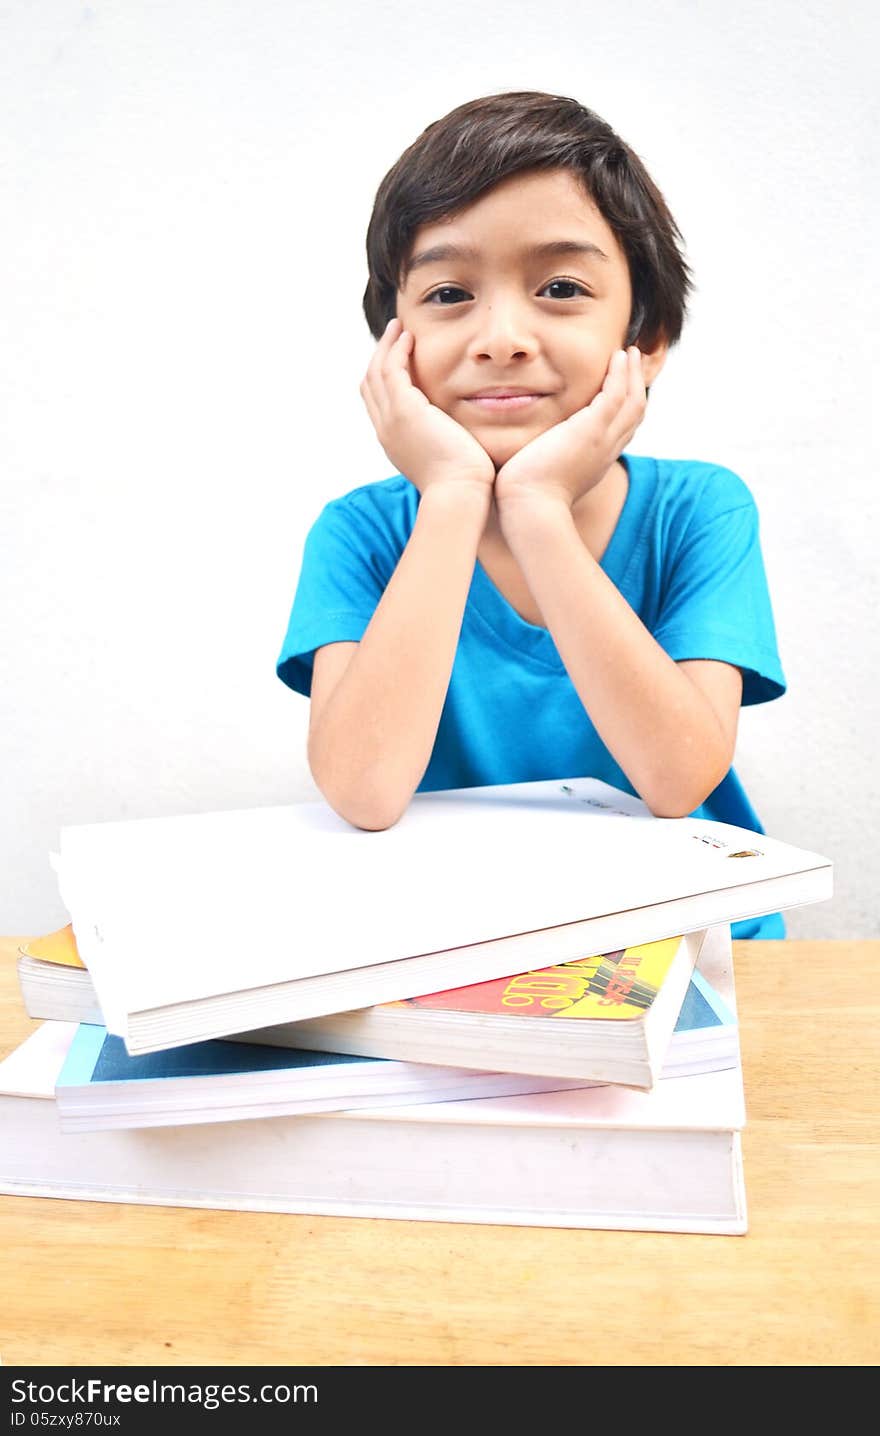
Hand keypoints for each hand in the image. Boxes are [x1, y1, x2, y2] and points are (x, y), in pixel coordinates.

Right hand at [360, 318, 495, 495]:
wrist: (459, 493)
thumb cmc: (463, 483)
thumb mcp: (447, 459)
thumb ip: (445, 441)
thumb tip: (460, 435)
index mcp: (395, 442)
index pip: (378, 403)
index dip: (384, 378)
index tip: (398, 359)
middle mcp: (386, 430)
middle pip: (370, 385)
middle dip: (379, 357)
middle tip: (393, 335)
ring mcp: (391, 420)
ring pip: (376, 373)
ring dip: (387, 347)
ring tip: (399, 328)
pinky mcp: (404, 410)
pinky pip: (392, 370)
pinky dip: (397, 351)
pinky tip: (409, 337)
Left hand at [494, 347, 646, 513]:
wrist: (529, 508)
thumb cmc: (526, 497)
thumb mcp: (542, 474)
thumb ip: (544, 459)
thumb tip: (529, 454)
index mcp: (596, 462)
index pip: (621, 431)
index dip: (625, 408)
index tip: (622, 387)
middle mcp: (605, 452)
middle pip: (634, 414)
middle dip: (636, 386)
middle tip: (634, 362)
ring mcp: (602, 440)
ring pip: (631, 401)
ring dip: (632, 374)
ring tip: (629, 352)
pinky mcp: (592, 430)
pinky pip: (616, 394)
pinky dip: (621, 374)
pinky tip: (618, 356)